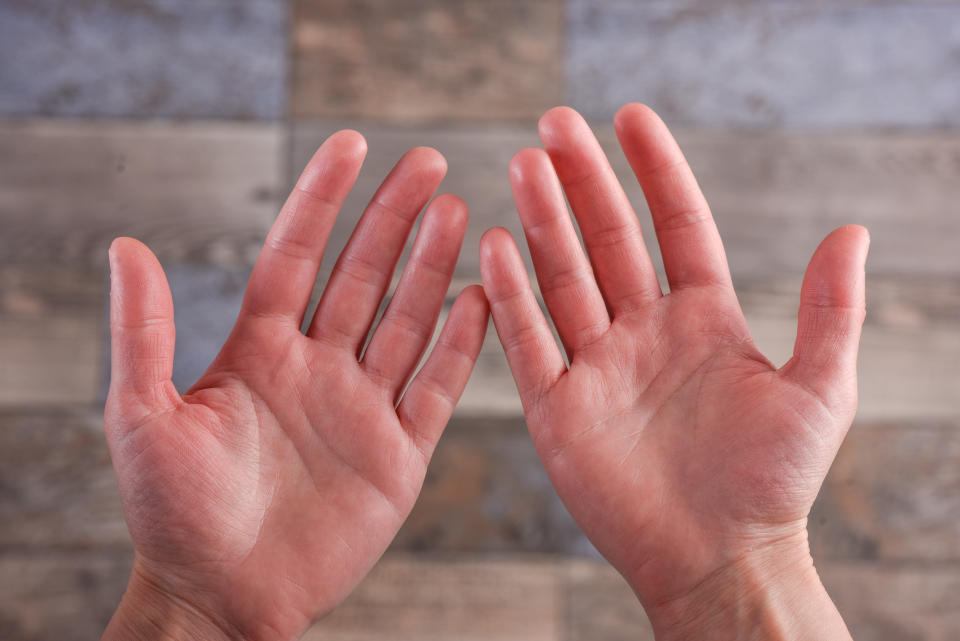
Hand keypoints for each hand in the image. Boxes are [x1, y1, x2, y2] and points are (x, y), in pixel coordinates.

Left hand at [102, 131, 488, 640]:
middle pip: (365, 276)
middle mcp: (318, 366)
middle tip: (429, 163)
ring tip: (458, 211)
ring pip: (408, 321)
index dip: (323, 199)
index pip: (298, 256)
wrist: (222, 596)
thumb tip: (126, 246)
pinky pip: (438, 388)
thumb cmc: (172, 513)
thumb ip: (145, 333)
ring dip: (433, 267)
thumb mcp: (141, 418)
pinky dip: (462, 345)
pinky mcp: (399, 453)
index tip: (351, 145)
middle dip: (395, 218)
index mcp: (259, 350)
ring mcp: (363, 407)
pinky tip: (483, 297)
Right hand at [480, 105, 866, 639]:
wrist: (722, 558)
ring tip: (525, 165)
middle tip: (554, 125)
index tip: (630, 117)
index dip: (655, 172)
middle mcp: (645, 333)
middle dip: (583, 182)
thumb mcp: (821, 389)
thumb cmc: (774, 482)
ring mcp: (597, 367)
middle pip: (608, 242)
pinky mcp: (559, 407)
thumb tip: (850, 230)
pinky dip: (512, 297)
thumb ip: (831, 310)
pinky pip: (529, 342)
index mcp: (704, 320)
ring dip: (543, 223)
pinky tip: (497, 246)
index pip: (676, 226)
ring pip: (564, 279)